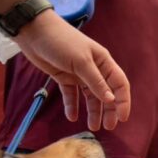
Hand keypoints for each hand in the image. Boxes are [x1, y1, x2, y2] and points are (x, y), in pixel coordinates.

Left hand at [13, 10, 130, 129]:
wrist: (33, 31)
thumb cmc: (61, 41)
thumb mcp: (81, 62)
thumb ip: (96, 82)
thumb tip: (110, 100)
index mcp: (103, 62)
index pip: (119, 85)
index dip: (123, 102)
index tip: (122, 118)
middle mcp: (94, 70)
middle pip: (107, 94)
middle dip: (109, 111)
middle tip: (109, 126)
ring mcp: (79, 74)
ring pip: (90, 97)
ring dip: (93, 112)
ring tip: (93, 127)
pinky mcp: (64, 77)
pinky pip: (71, 95)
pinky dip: (72, 106)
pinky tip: (71, 117)